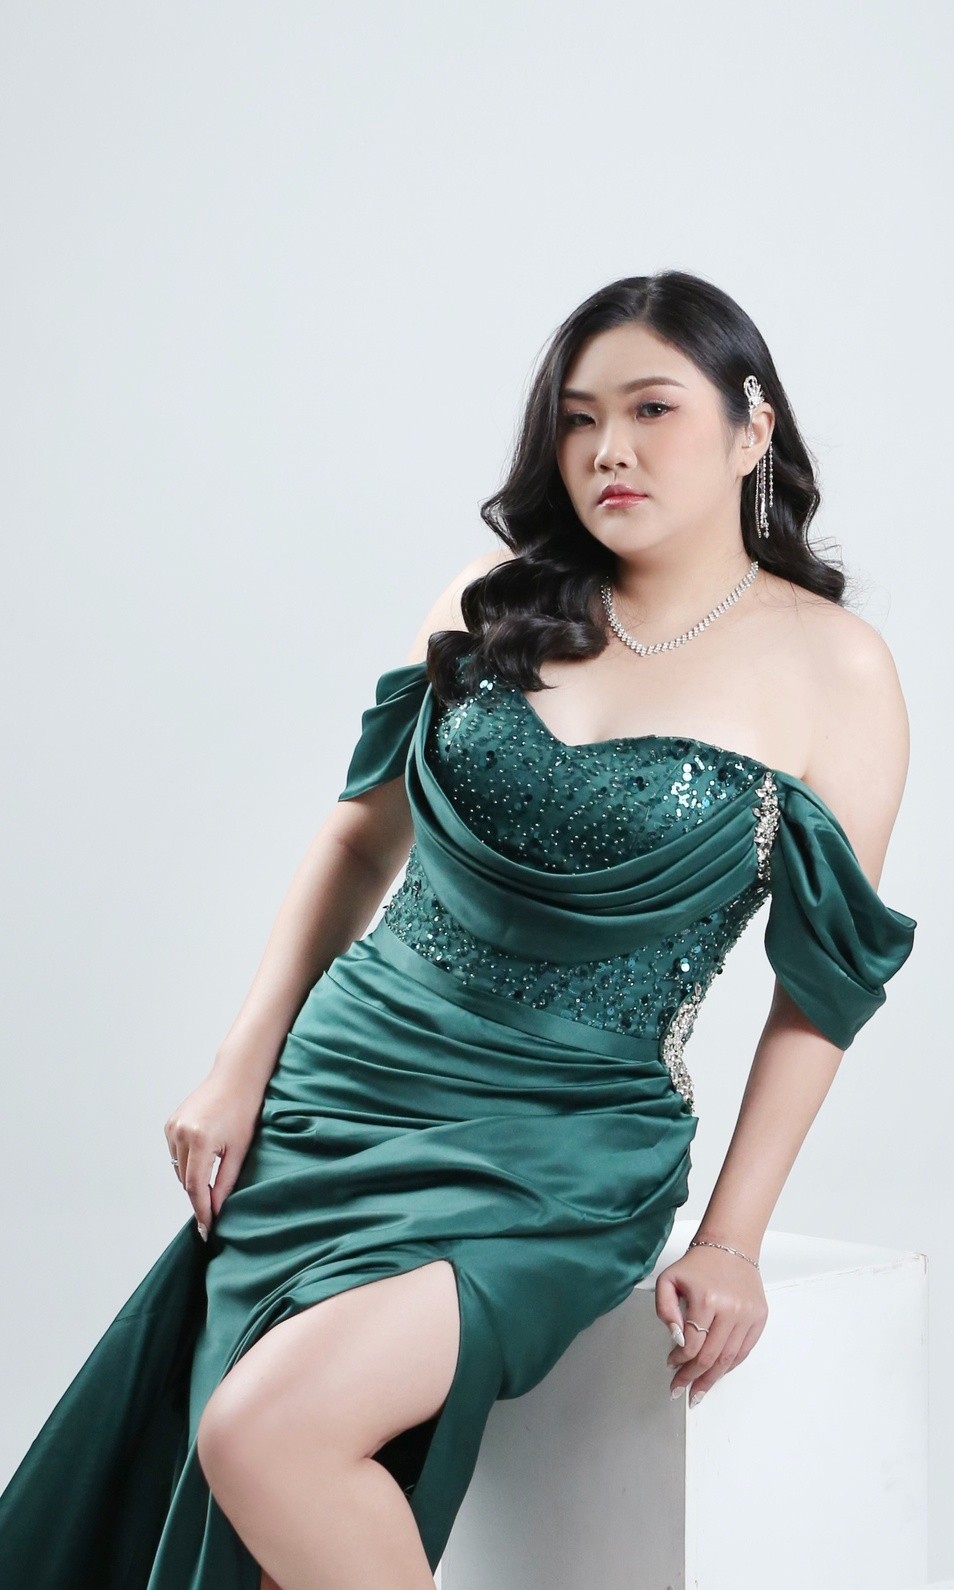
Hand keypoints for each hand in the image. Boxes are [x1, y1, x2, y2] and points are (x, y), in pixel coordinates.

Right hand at [164, 1073, 263, 1240]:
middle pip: (185, 1180)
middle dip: (198, 1197)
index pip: (195, 1187)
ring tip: (212, 1178)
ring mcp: (172, 1127)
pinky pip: (176, 1154)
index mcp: (200, 1140)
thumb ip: (226, 1182)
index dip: (201, 1210)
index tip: (206, 1229)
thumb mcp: (240, 1150)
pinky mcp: (170, 1124)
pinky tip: (204, 1156)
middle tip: (212, 1212)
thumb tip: (215, 1210)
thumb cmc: (244, 1110)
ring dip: (192, 1180)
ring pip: (179, 1169)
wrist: (236, 1077)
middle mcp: (181, 1133)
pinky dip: (187, 1162)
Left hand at [654, 1244, 767, 1404]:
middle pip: (710, 1356)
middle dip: (693, 1378)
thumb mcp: (669, 1280)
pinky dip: (729, 1365)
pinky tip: (717, 1373)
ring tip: (698, 1391)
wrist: (730, 1246)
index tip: (671, 1365)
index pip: (692, 1344)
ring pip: (728, 1358)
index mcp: (707, 1299)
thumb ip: (665, 1310)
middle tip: (681, 1390)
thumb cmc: (698, 1264)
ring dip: (712, 1379)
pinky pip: (744, 1350)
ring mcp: (748, 1315)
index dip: (679, 1360)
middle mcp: (730, 1309)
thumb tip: (676, 1339)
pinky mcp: (759, 1317)